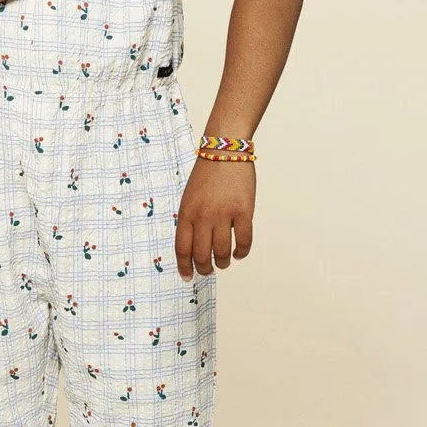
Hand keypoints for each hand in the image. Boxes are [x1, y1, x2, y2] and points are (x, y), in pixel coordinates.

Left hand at [175, 155, 254, 278]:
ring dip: (223, 262)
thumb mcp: (189, 197)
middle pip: (201, 255)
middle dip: (204, 268)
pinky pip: (243, 240)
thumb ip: (190, 220)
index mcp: (186, 213)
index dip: (184, 267)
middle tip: (208, 270)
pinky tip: (239, 253)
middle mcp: (203, 216)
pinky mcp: (243, 211)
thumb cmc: (206, 174)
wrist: (224, 150)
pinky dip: (242, 251)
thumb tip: (194, 247)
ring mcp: (224, 214)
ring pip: (222, 251)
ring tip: (224, 262)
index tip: (187, 277)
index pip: (182, 249)